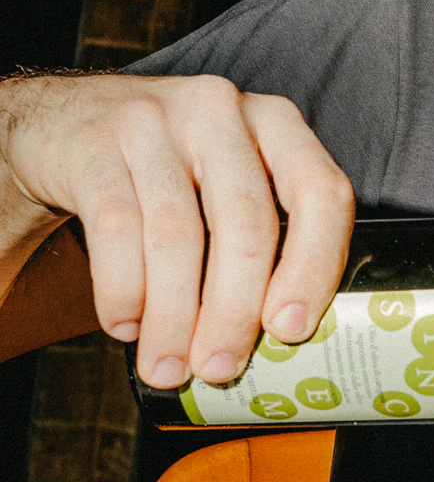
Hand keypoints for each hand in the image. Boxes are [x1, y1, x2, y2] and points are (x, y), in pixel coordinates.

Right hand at [0, 73, 353, 385]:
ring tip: (168, 368)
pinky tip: (126, 327)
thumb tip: (286, 349)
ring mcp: (154, 120)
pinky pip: (115, 230)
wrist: (64, 125)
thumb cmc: (176, 178)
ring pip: (177, 235)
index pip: (321, 195)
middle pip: (246, 226)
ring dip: (173, 318)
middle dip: (233, 312)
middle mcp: (222, 112)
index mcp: (278, 126)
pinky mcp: (92, 142)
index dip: (312, 267)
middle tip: (220, 369)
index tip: (290, 330)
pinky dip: (123, 292)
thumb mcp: (233, 186)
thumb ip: (269, 242)